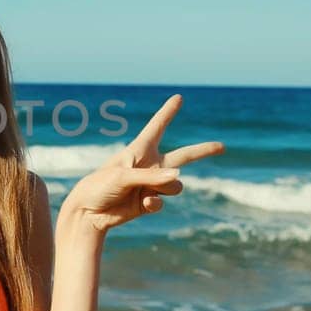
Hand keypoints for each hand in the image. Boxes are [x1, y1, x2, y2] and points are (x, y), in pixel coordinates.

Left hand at [61, 94, 224, 232]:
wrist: (88, 213)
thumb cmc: (99, 186)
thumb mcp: (123, 176)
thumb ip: (151, 177)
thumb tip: (179, 179)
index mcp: (140, 150)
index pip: (158, 126)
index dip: (168, 112)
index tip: (178, 97)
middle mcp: (150, 165)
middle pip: (184, 156)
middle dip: (203, 151)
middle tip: (222, 146)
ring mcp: (151, 185)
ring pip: (176, 185)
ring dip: (165, 187)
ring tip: (144, 191)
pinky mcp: (149, 202)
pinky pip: (163, 201)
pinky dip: (155, 202)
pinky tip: (142, 203)